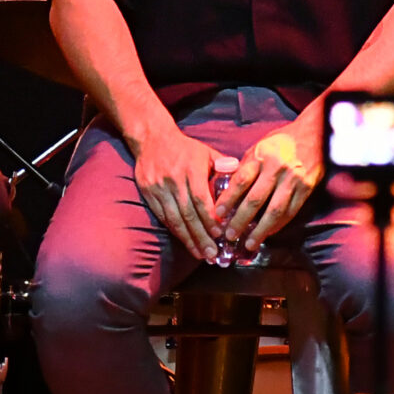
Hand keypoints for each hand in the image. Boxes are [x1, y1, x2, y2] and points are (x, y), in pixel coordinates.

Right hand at [128, 121, 223, 261]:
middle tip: (213, 255)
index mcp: (191, 170)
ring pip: (174, 219)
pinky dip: (175, 232)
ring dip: (188, 239)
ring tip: (201, 255)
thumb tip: (243, 180)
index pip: (201, 199)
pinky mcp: (149, 195)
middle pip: (188, 214)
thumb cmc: (185, 148)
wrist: (152, 138)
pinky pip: (163, 217)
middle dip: (201, 237)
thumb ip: (224, 166)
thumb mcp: (207, 152)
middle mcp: (174, 181)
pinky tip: (185, 242)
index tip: (220, 234)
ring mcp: (159, 189)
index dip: (210, 218)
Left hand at [218, 123, 319, 250]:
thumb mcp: (259, 147)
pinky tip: (268, 234)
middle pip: (255, 200)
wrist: (315, 134)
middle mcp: (277, 168)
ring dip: (260, 230)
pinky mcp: (306, 189)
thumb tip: (228, 191)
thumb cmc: (282, 142)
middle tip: (230, 235)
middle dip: (240, 220)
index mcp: (262, 156)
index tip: (217, 214)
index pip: (241, 181)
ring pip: (274, 211)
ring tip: (249, 243)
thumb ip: (246, 167)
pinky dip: (278, 225)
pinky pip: (290, 212)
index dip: (228, 199)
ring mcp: (294, 180)